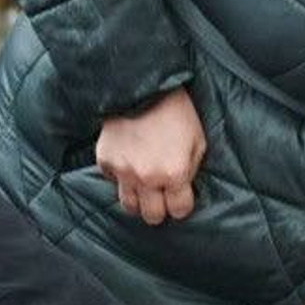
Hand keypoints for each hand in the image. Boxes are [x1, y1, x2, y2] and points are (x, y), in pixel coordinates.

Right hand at [97, 87, 206, 225]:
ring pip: (129, 206)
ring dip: (139, 200)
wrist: (143, 88)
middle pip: (152, 216)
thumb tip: (182, 188)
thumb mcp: (198, 141)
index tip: (181, 199)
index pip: (179, 210)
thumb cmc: (177, 113)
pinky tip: (129, 165)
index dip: (182, 206)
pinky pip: (112, 181)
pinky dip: (120, 178)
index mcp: (174, 174)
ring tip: (144, 189)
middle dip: (160, 209)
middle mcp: (147, 178)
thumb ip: (190, 170)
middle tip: (162, 198)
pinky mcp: (106, 161)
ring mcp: (123, 171)